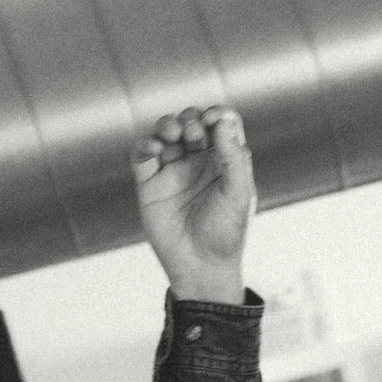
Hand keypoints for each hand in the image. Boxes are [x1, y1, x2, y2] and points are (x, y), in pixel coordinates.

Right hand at [133, 105, 254, 304]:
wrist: (201, 267)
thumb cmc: (226, 233)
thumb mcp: (239, 194)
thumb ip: (234, 157)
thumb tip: (223, 120)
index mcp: (223, 162)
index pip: (220, 125)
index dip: (216, 114)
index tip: (213, 117)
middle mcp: (198, 162)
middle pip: (191, 122)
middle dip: (191, 118)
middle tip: (193, 131)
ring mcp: (172, 171)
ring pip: (165, 133)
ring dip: (168, 125)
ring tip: (173, 133)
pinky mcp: (149, 184)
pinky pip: (141, 155)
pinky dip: (145, 144)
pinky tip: (155, 148)